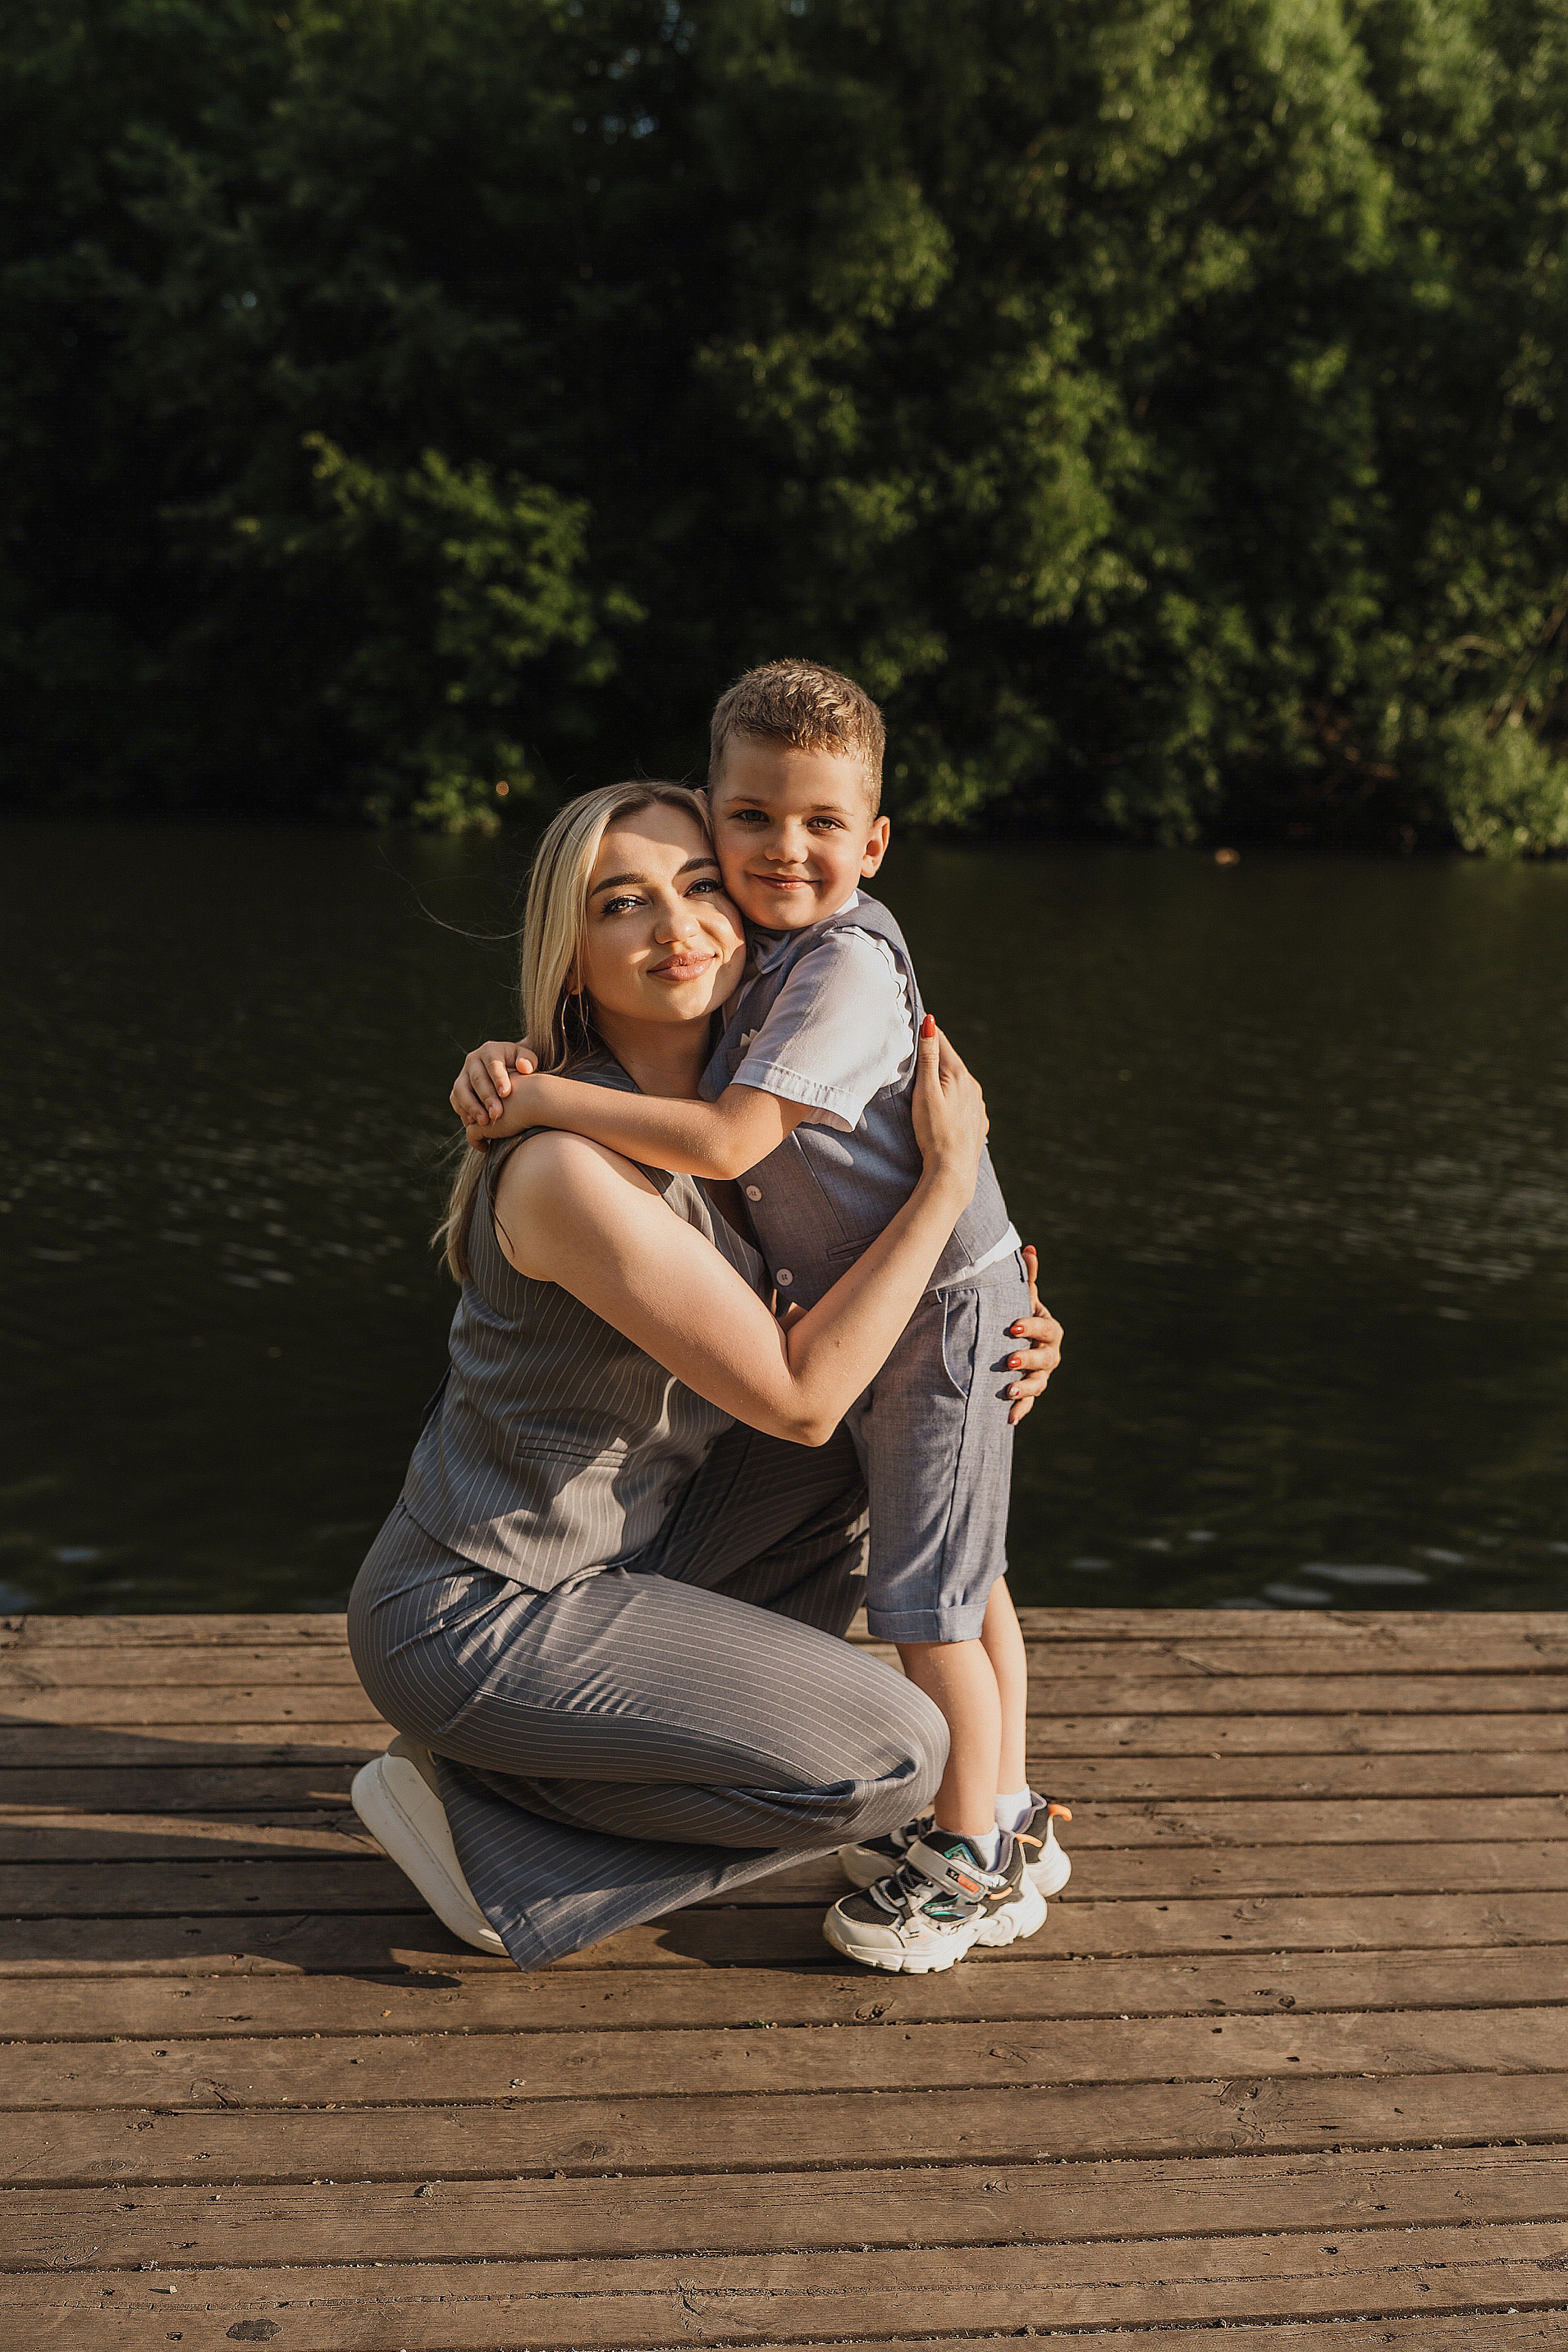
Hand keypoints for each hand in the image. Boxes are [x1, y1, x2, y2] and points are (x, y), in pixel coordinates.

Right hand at [451, 1038, 539, 1142]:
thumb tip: (524, 1068)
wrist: (508, 1070)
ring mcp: (463, 1074)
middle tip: (496, 1114)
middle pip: (477, 1079)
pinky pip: (456, 1100)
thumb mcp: (527, 1059)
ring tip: (484, 1122)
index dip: (498, 1078)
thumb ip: (529, 1061)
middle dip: (486, 1097)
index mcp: (490, 1050)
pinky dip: (463, 1111)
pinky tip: (474, 1124)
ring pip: (461, 1090)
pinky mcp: (458, 1088)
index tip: (506, 1094)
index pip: (493, 1064)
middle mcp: (473, 1060)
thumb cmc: (521, 1066)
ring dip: (471, 1107)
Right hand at [910, 1016, 986, 1202]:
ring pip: (959, 1083)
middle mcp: (974, 1086)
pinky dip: (953, 1099)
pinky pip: (964, 1102)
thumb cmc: (933, 1132)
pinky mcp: (978, 1122)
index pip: (941, 1042)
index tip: (915, 1021)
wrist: (952, 1172)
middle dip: (934, 1056)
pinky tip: (944, 1108)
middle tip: (915, 1050)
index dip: (926, 1032)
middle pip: (950, 1062)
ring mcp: (978, 1105)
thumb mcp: (925, 1092)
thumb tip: (930, 1022)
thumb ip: (927, 1057)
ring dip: (944, 1079)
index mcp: (959, 1075)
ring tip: (927, 1082)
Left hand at [1004, 1242, 1063, 1426]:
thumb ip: (1027, 1277)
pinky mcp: (1031, 1392)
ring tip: (1008, 1391)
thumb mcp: (1022, 1297)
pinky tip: (1009, 1418)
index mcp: (1049, 1329)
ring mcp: (1042, 1375)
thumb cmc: (1018, 1315)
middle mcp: (1050, 1353)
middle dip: (1028, 1359)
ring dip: (1025, 1388)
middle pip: (1046, 1358)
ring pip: (1039, 1383)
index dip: (1030, 1327)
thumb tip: (1029, 1247)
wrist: (1016, 1341)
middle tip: (1009, 1361)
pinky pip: (1029, 1403)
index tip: (1012, 1326)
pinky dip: (1020, 1410)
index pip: (1045, 1328)